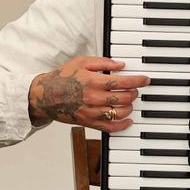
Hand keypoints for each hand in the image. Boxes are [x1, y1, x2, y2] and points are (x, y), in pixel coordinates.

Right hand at [29, 56, 150, 131]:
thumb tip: (120, 65)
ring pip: (120, 113)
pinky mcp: (88, 122)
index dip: (138, 81)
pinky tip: (128, 120)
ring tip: (129, 101)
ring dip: (129, 107)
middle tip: (135, 89)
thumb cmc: (62, 78)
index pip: (122, 82)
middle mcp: (93, 98)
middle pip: (124, 98)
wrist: (44, 96)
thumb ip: (102, 62)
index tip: (145, 80)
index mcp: (93, 81)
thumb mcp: (81, 62)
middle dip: (134, 93)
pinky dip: (122, 125)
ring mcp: (91, 112)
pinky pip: (110, 128)